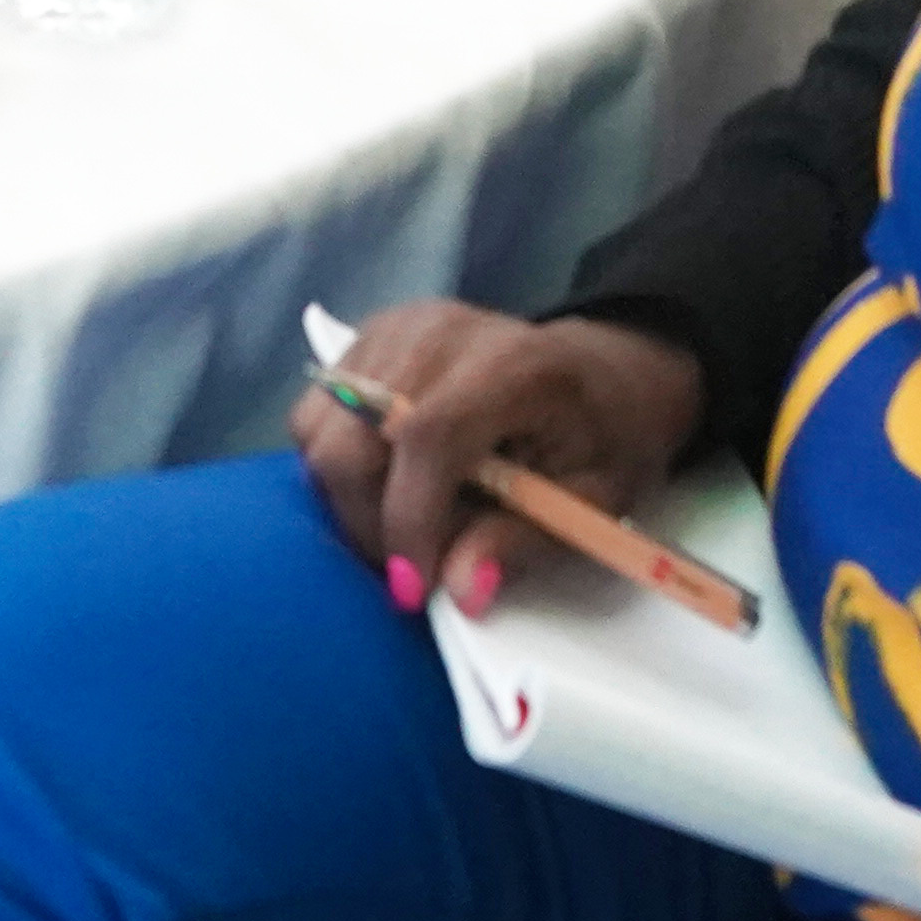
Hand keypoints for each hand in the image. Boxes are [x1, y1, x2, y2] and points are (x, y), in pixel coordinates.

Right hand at [288, 303, 707, 614]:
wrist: (599, 370)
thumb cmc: (605, 437)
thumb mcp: (595, 500)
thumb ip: (523, 542)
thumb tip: (458, 591)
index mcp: (514, 366)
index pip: (429, 435)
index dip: (409, 519)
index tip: (414, 591)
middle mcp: (439, 333)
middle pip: (353, 435)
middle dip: (370, 525)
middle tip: (413, 571)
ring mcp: (393, 329)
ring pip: (318, 429)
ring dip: (347, 499)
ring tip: (406, 524)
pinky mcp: (366, 339)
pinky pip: (315, 414)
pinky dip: (337, 465)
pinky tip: (388, 483)